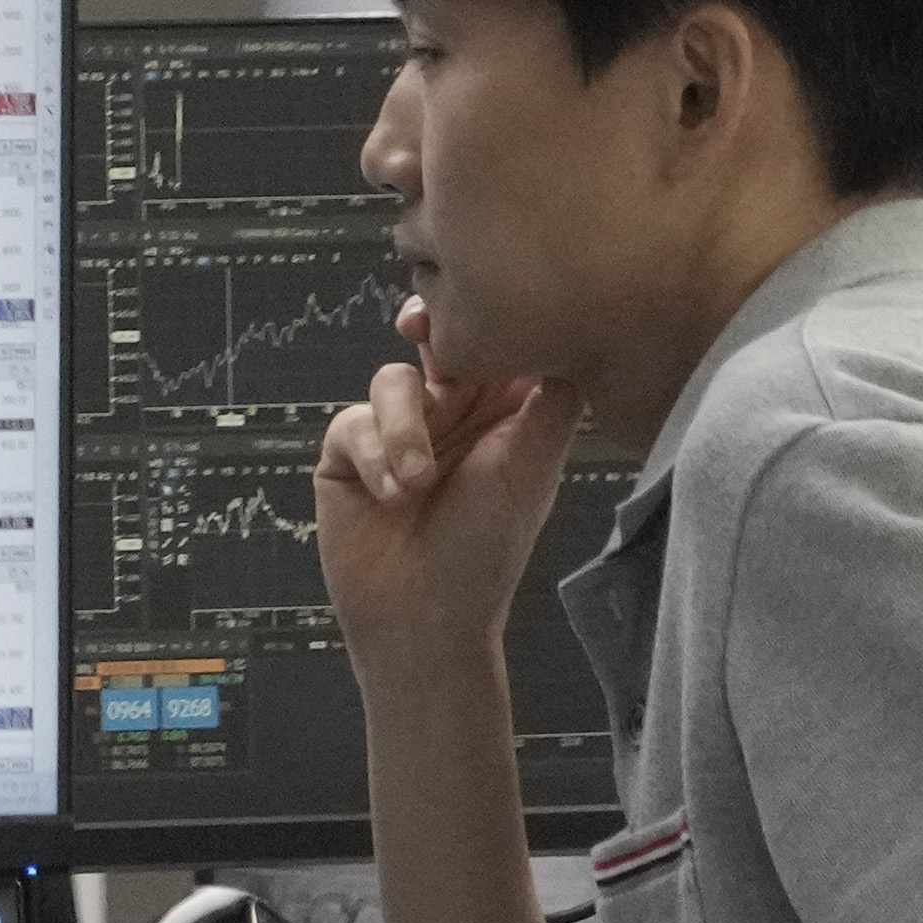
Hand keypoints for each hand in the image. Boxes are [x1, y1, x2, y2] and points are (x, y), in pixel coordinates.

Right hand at [311, 314, 584, 680]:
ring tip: (417, 480)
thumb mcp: (533, 468)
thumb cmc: (486, 552)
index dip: (485, 320)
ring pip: (391, 380)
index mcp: (504, 416)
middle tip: (420, 329)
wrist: (421, 617)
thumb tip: (573, 335)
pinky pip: (351, 422)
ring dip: (404, 425)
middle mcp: (452, 417)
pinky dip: (373, 454)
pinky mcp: (349, 455)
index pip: (496, 345)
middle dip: (428, 333)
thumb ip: (553, 402)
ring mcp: (397, 434)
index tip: (480, 306)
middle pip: (436, 344)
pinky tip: (392, 496)